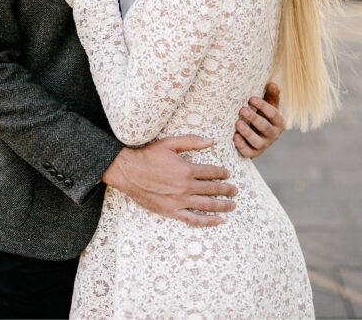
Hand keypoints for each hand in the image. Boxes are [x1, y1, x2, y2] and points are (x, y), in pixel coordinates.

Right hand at [102, 135, 237, 226]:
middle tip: (235, 190)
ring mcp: (180, 200)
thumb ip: (190, 141)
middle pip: (213, 189)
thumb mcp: (168, 143)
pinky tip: (219, 220)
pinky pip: (194, 219)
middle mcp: (186, 186)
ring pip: (208, 205)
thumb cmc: (146, 156)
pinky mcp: (172, 211)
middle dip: (227, 189)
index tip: (227, 174)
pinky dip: (209, 221)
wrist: (127, 171)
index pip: (212, 172)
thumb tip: (210, 141)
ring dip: (223, 205)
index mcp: (186, 169)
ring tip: (232, 205)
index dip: (222, 173)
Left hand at [233, 81, 284, 157]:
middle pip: (264, 127)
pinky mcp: (254, 153)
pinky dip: (241, 145)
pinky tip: (234, 137)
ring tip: (237, 123)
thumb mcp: (268, 105)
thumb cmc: (262, 114)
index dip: (263, 106)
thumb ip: (271, 95)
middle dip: (253, 118)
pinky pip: (248, 152)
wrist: (257, 133)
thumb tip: (272, 83)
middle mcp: (273, 134)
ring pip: (257, 141)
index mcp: (278, 122)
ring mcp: (264, 145)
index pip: (273, 114)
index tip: (250, 98)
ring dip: (247, 132)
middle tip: (242, 109)